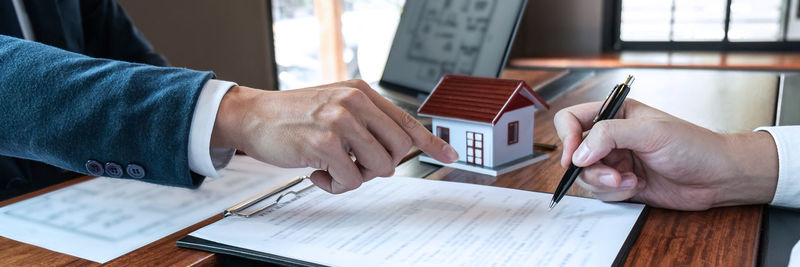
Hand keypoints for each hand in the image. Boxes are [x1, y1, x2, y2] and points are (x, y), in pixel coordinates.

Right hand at [211, 80, 457, 193]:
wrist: (253, 115)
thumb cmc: (294, 115)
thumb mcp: (334, 104)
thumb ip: (364, 119)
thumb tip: (396, 146)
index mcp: (361, 92)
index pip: (406, 121)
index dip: (431, 142)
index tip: (450, 155)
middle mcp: (355, 102)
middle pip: (399, 149)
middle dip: (380, 165)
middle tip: (353, 162)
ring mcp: (341, 121)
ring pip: (379, 168)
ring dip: (356, 176)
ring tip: (332, 166)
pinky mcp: (325, 144)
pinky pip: (351, 181)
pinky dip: (335, 185)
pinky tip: (316, 172)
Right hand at [554, 99, 777, 210]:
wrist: (718, 177)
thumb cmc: (694, 146)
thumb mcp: (650, 132)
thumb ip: (609, 136)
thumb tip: (578, 153)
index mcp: (616, 114)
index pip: (572, 119)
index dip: (567, 137)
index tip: (573, 156)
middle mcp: (611, 137)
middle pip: (575, 153)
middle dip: (591, 168)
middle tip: (613, 175)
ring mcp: (615, 161)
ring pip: (585, 175)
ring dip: (604, 183)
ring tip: (629, 182)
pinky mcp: (621, 184)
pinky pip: (600, 192)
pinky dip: (614, 194)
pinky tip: (636, 188)